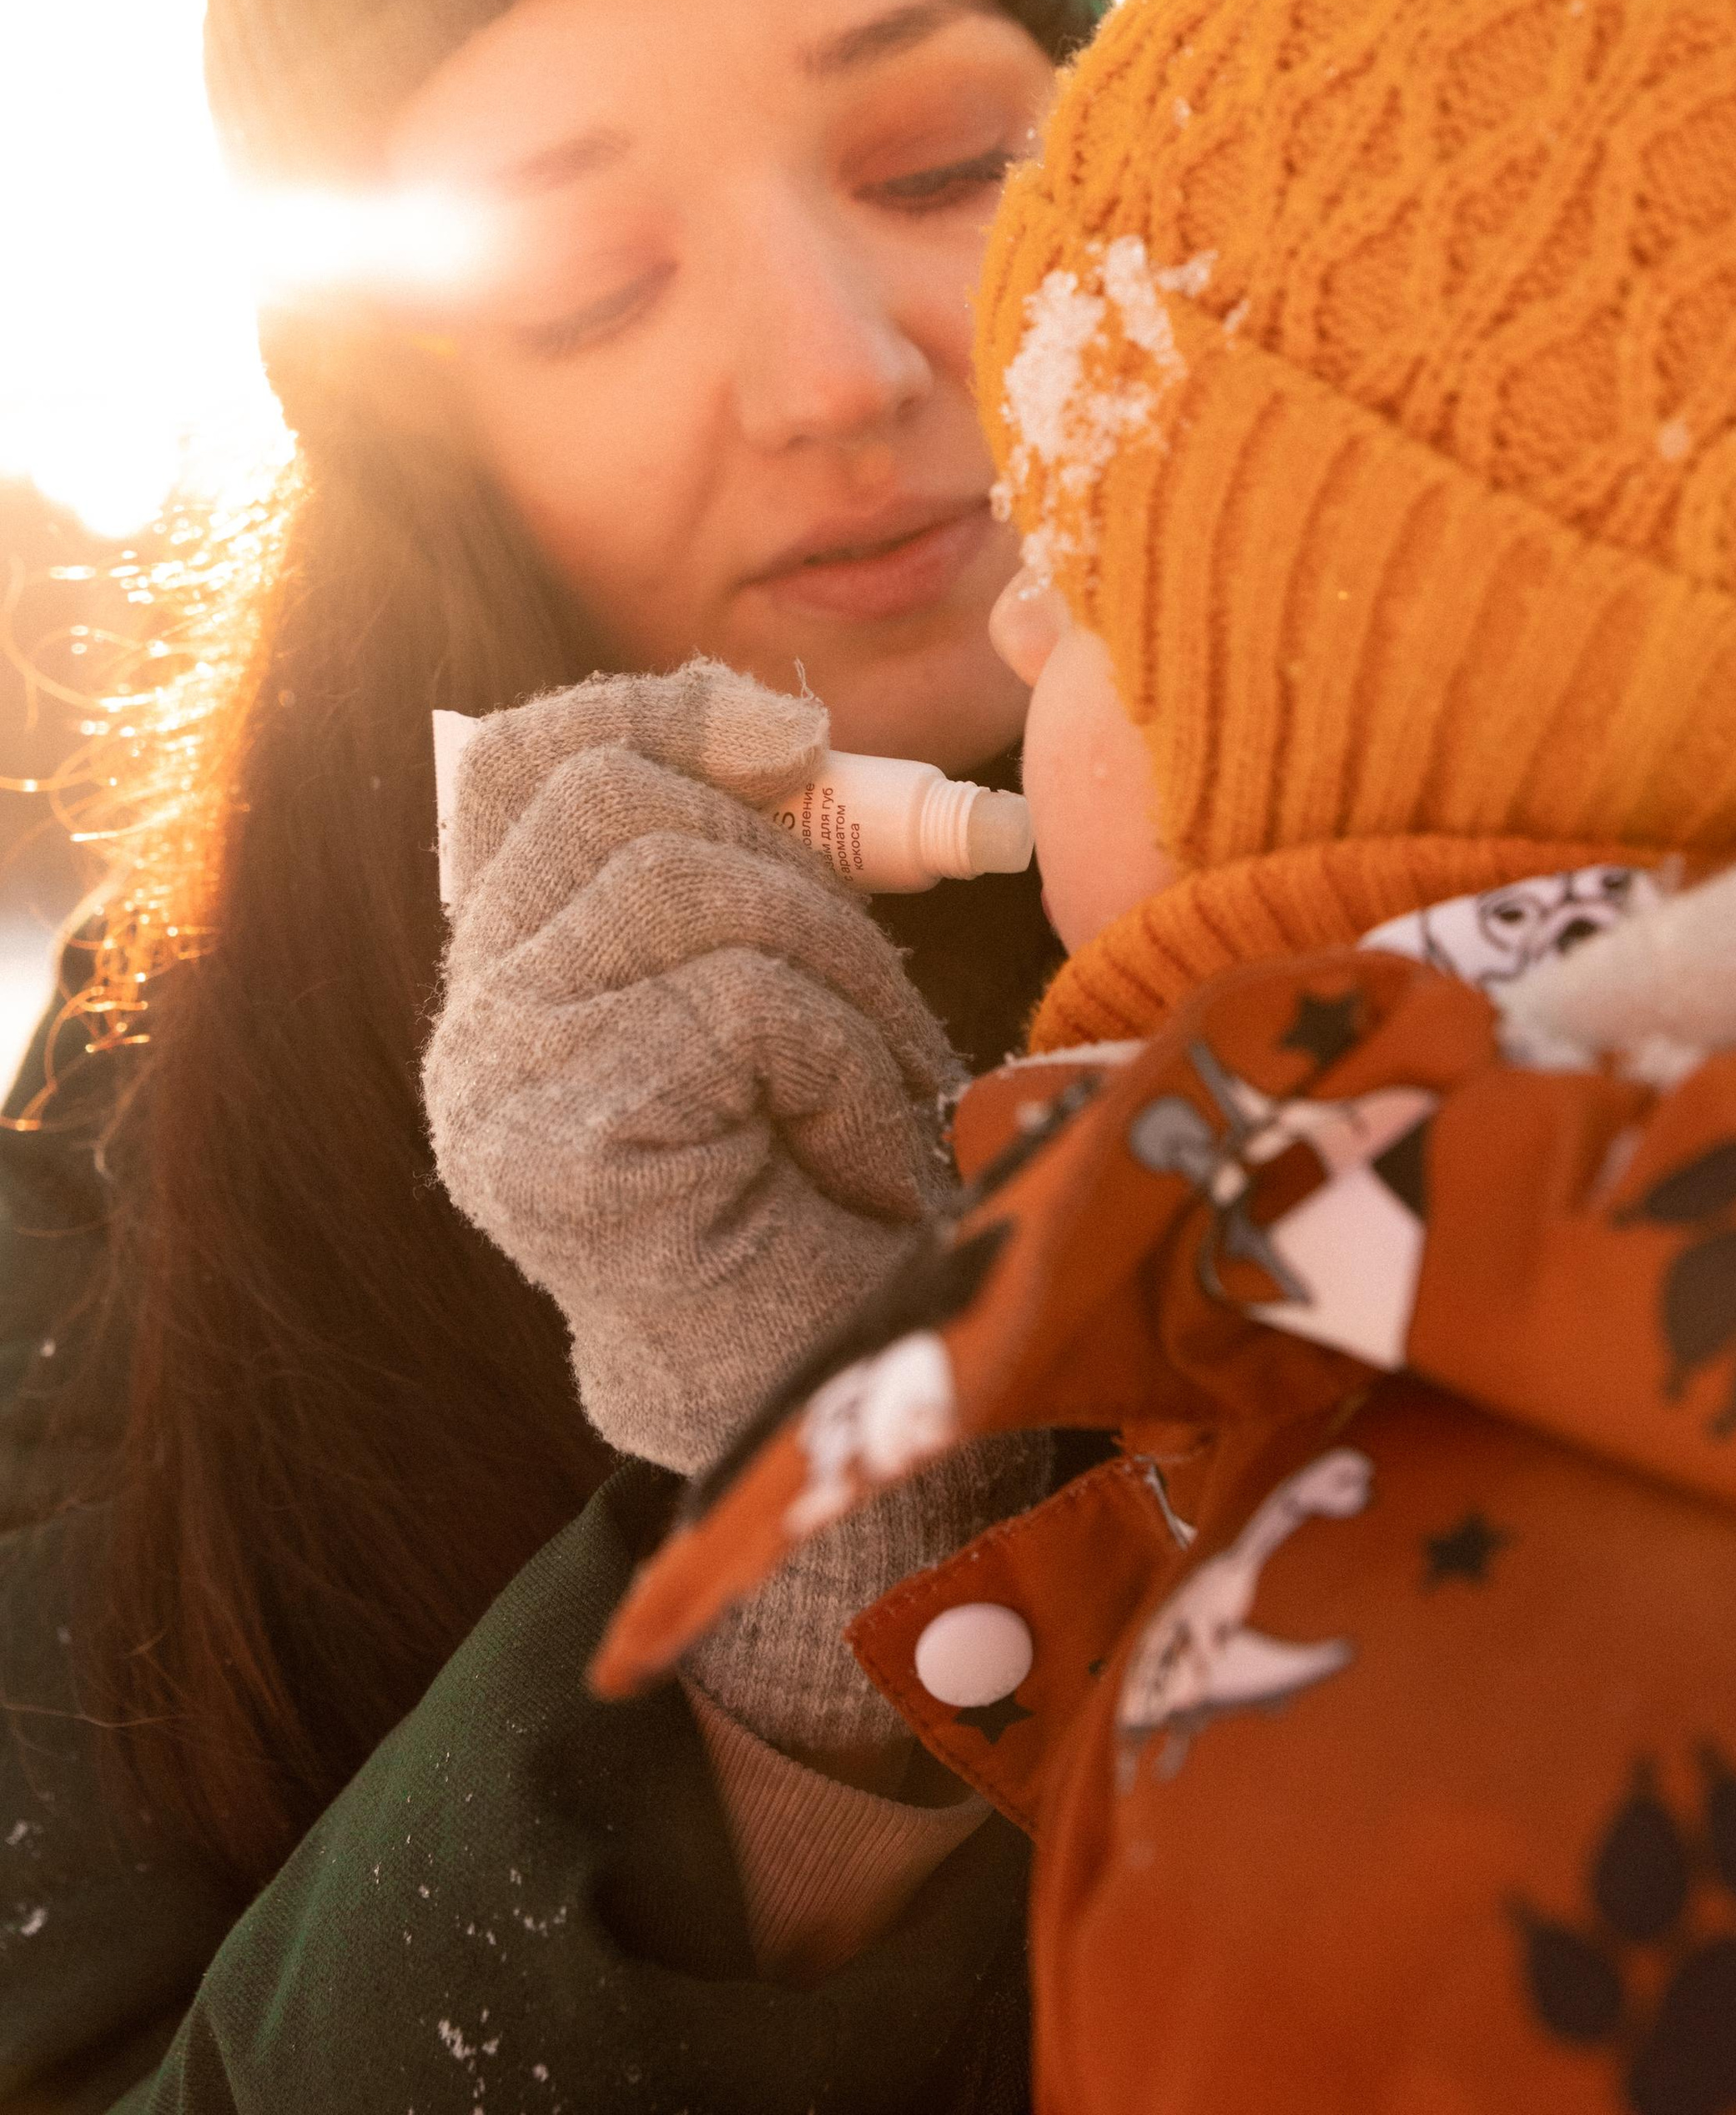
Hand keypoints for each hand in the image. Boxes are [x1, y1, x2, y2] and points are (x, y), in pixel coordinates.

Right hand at [421, 659, 1045, 1768]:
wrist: (838, 1409)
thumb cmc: (833, 1192)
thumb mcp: (794, 972)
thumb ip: (757, 846)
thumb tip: (778, 718)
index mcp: (517, 965)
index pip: (517, 761)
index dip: (657, 711)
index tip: (793, 737)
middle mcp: (472, 1024)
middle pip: (616, 800)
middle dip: (795, 868)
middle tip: (878, 995)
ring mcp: (494, 1089)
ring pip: (691, 887)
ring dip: (838, 980)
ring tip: (872, 1102)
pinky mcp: (550, 1150)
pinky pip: (728, 1002)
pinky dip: (835, 1069)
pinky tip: (842, 1169)